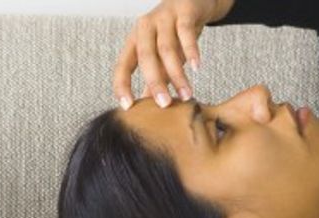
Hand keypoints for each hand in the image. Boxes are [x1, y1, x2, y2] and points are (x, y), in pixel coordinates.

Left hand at [113, 0, 234, 109]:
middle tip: (164, 104)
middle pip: (146, 58)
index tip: (128, 106)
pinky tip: (196, 67)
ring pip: (167, 48)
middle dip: (154, 83)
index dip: (122, 85)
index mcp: (134, 40)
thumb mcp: (162, 54)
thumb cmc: (174, 31)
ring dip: (177, 74)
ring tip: (186, 93)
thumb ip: (157, 76)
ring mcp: (163, 18)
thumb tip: (149, 104)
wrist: (195, 0)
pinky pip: (186, 32)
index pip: (122, 65)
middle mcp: (144, 28)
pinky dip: (191, 50)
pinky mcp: (183, 11)